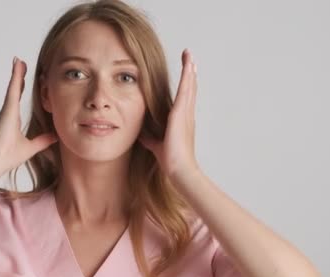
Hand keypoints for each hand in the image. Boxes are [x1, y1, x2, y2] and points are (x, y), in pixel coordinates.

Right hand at [0, 56, 57, 170]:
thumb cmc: (8, 156)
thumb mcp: (31, 147)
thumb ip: (43, 140)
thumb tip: (55, 136)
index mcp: (13, 120)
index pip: (18, 99)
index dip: (22, 88)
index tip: (26, 79)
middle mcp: (9, 112)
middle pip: (15, 90)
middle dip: (19, 77)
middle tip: (21, 64)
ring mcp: (8, 109)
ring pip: (14, 86)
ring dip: (17, 73)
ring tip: (19, 60)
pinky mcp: (8, 108)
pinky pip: (13, 88)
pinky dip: (16, 76)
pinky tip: (18, 65)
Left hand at [138, 48, 198, 176]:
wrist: (179, 168)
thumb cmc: (170, 160)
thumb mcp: (156, 144)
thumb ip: (149, 137)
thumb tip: (140, 133)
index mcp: (181, 120)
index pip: (184, 98)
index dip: (185, 85)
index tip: (186, 74)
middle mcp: (187, 114)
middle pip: (189, 88)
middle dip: (189, 72)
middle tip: (189, 58)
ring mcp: (186, 113)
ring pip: (189, 85)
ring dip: (189, 69)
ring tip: (188, 55)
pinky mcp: (181, 112)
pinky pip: (186, 90)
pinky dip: (187, 76)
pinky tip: (188, 65)